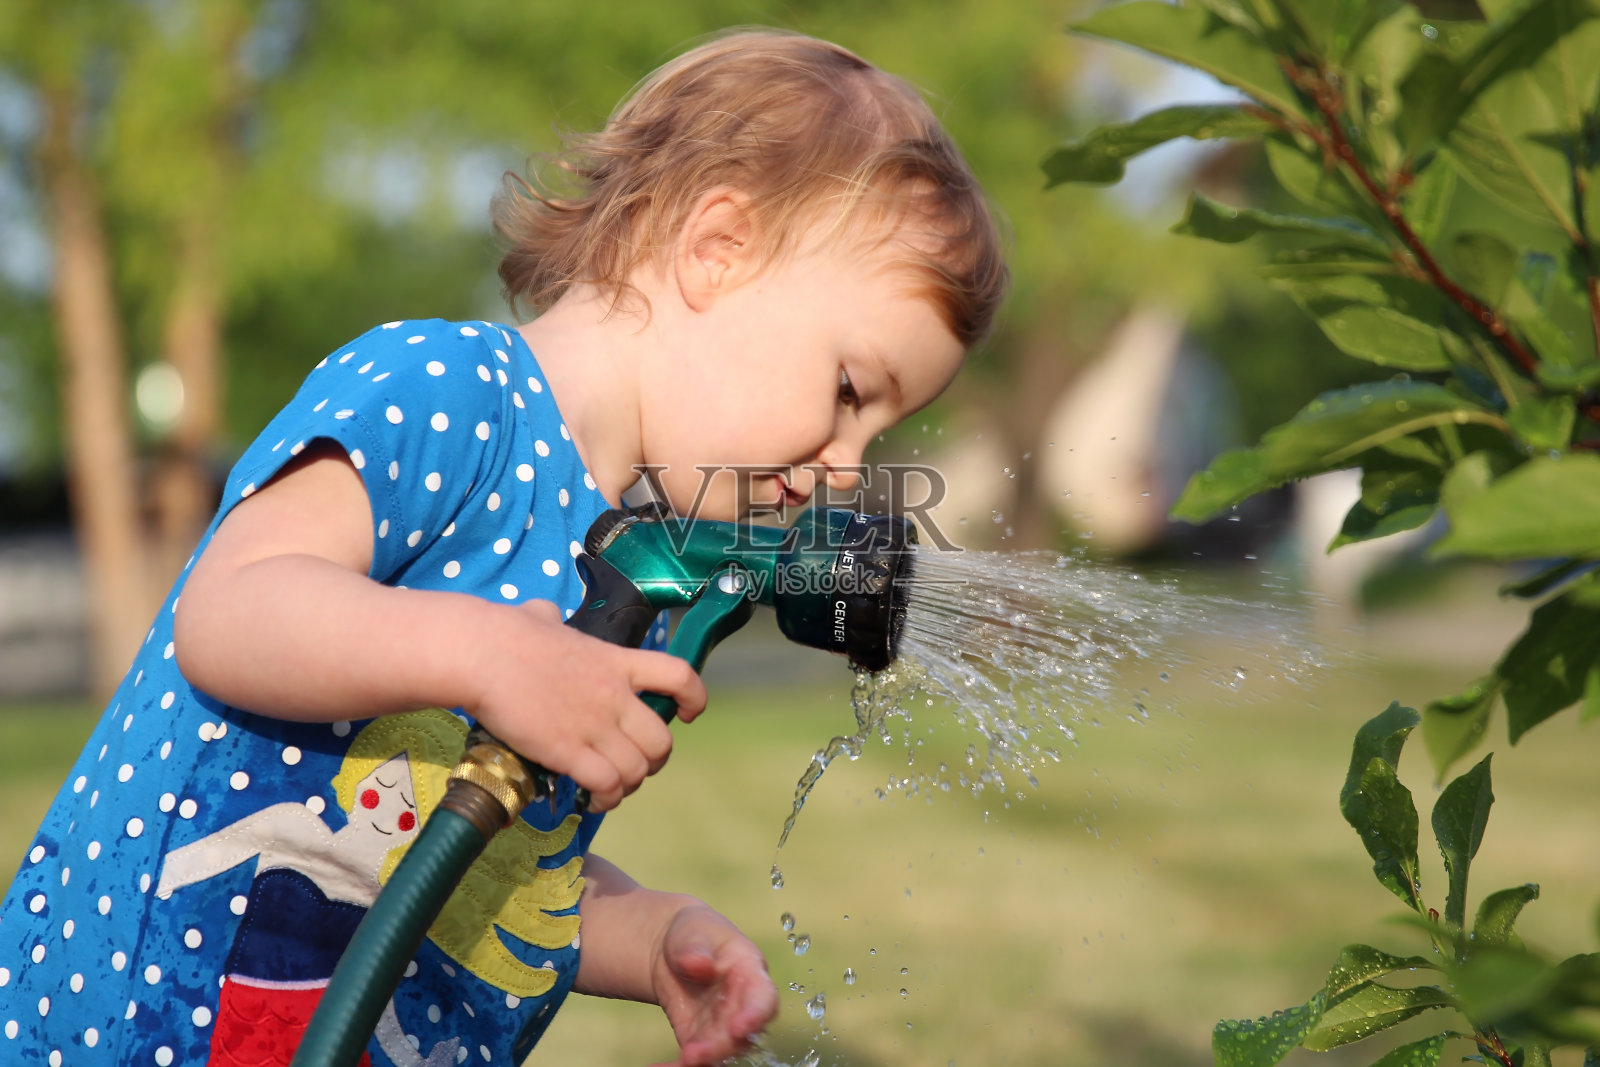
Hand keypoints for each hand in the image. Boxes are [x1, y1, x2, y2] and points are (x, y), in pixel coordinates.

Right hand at [468, 599, 706, 811]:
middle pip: (662, 742)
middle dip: (653, 761)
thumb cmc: (505, 632)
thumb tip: (539, 614)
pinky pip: (608, 785)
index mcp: (617, 661)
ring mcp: (594, 725)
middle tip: (632, 764)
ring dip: (627, 785)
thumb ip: (550, 620)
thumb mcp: (542, 619)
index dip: (694, 698)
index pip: (679, 675)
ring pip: (638, 770)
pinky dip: (606, 798)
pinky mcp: (568, 751)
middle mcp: (614, 695)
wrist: (481, 653)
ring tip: (609, 788)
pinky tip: (592, 798)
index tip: (686, 714)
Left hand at [649, 904, 777, 1066]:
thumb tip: (698, 964)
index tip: (740, 1028)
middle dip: (721, 1047)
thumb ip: (696, 946)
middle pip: (742, 1034)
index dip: (756, 1015)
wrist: (673, 949)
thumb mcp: (693, 931)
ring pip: (721, 1052)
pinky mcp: (700, 1039)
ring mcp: (722, 1025)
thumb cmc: (694, 933)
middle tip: (694, 1054)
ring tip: (680, 1061)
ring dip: (703, 1061)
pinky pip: (694, 1059)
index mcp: (749, 971)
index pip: (763, 997)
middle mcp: (742, 1004)